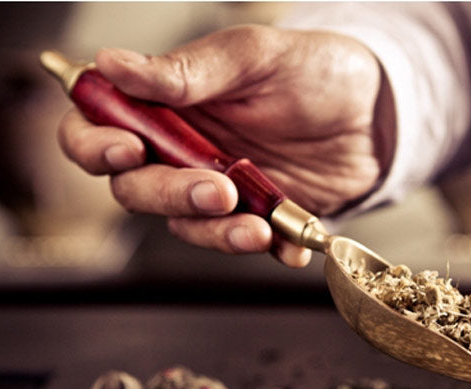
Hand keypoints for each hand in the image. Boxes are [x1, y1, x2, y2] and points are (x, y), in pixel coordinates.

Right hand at [57, 25, 393, 266]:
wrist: (377, 112)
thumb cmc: (312, 70)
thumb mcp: (254, 56)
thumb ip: (188, 70)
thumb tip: (112, 64)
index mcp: (162, 105)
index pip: (94, 128)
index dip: (93, 144)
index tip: (126, 148)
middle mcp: (178, 152)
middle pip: (134, 189)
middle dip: (168, 195)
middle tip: (215, 190)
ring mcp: (216, 190)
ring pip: (186, 226)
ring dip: (216, 233)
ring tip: (257, 227)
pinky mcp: (257, 220)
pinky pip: (246, 245)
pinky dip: (267, 250)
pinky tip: (289, 244)